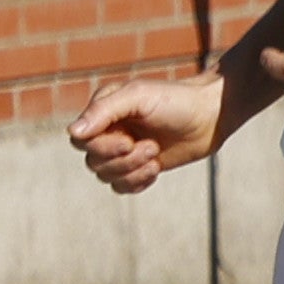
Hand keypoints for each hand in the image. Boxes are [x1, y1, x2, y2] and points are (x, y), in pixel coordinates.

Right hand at [66, 67, 224, 193]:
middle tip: (152, 146)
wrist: (210, 116)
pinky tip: (155, 168)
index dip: (101, 147)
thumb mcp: (138, 97)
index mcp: (103, 112)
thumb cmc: (175, 101)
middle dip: (123, 160)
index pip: (80, 140)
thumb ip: (104, 111)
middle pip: (93, 162)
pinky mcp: (140, 167)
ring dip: (133, 170)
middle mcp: (109, 132)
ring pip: (107, 176)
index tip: (128, 142)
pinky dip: (138, 182)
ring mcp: (124, 151)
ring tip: (155, 153)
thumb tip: (72, 133)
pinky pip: (122, 186)